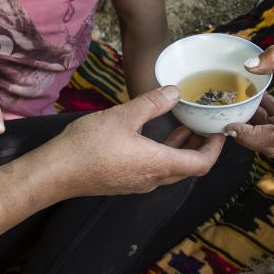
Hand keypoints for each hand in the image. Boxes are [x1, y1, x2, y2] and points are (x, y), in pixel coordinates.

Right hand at [54, 87, 225, 194]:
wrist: (54, 173)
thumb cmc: (87, 146)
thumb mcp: (122, 116)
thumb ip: (152, 103)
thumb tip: (175, 91)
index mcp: (159, 165)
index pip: (202, 164)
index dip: (215, 149)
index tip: (219, 132)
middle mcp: (153, 179)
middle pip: (189, 167)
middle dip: (201, 147)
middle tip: (205, 126)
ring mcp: (139, 183)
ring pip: (171, 168)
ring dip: (181, 149)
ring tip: (185, 126)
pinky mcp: (125, 181)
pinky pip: (154, 169)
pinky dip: (164, 152)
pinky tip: (155, 136)